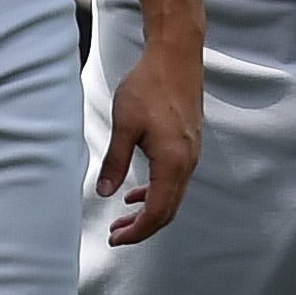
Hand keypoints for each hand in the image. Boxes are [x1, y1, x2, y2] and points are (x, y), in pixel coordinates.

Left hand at [97, 38, 201, 245]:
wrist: (176, 57)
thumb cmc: (150, 85)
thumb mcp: (125, 124)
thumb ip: (115, 161)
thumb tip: (104, 192)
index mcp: (173, 161)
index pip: (157, 211)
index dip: (137, 231)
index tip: (116, 237)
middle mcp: (187, 162)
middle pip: (168, 210)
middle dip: (142, 228)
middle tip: (115, 235)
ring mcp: (191, 154)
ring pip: (172, 197)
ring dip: (148, 212)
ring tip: (122, 218)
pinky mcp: (188, 145)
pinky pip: (174, 181)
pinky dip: (156, 193)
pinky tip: (136, 192)